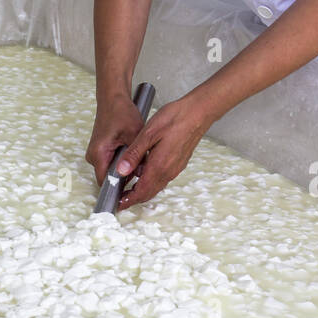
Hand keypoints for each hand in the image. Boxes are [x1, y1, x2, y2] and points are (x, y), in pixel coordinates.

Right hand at [85, 95, 145, 183]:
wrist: (112, 98)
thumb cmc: (121, 112)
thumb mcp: (134, 134)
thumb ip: (138, 156)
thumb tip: (143, 174)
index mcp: (98, 154)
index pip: (106, 183)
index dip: (119, 189)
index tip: (131, 192)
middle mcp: (93, 156)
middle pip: (108, 178)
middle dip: (124, 177)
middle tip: (140, 171)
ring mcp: (95, 154)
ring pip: (110, 170)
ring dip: (123, 169)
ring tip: (136, 159)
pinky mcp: (100, 150)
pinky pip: (110, 163)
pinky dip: (121, 162)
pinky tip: (130, 154)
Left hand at [117, 93, 214, 208]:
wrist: (199, 112)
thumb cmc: (175, 119)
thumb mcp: (148, 133)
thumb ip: (134, 154)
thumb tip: (121, 170)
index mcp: (159, 166)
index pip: (141, 192)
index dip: (128, 200)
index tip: (118, 204)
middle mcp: (168, 172)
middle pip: (149, 193)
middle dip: (133, 199)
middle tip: (120, 199)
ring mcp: (175, 169)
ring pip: (156, 187)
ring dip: (142, 191)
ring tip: (129, 188)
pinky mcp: (179, 163)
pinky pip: (163, 179)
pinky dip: (151, 183)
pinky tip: (144, 175)